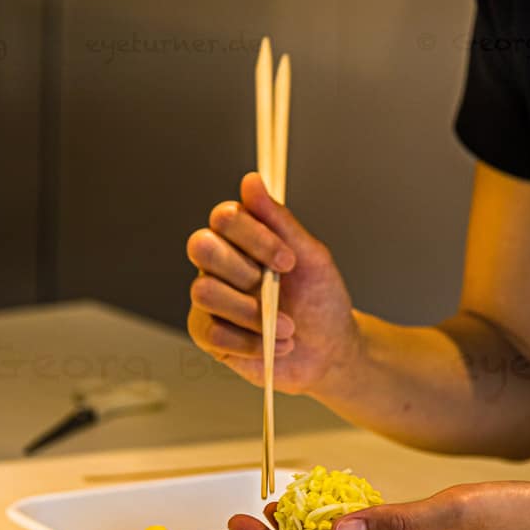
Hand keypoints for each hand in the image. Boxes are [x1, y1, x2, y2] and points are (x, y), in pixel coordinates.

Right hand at [186, 172, 361, 394]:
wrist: (328, 349)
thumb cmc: (319, 299)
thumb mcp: (311, 257)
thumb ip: (280, 220)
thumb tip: (251, 180)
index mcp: (241, 238)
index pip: (224, 218)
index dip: (255, 238)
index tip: (289, 261)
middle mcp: (219, 263)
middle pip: (201, 247)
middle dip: (245, 271)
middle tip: (278, 290)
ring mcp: (210, 298)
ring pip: (204, 291)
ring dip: (252, 313)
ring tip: (287, 328)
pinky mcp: (207, 333)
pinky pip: (211, 332)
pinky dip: (249, 342)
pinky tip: (275, 345)